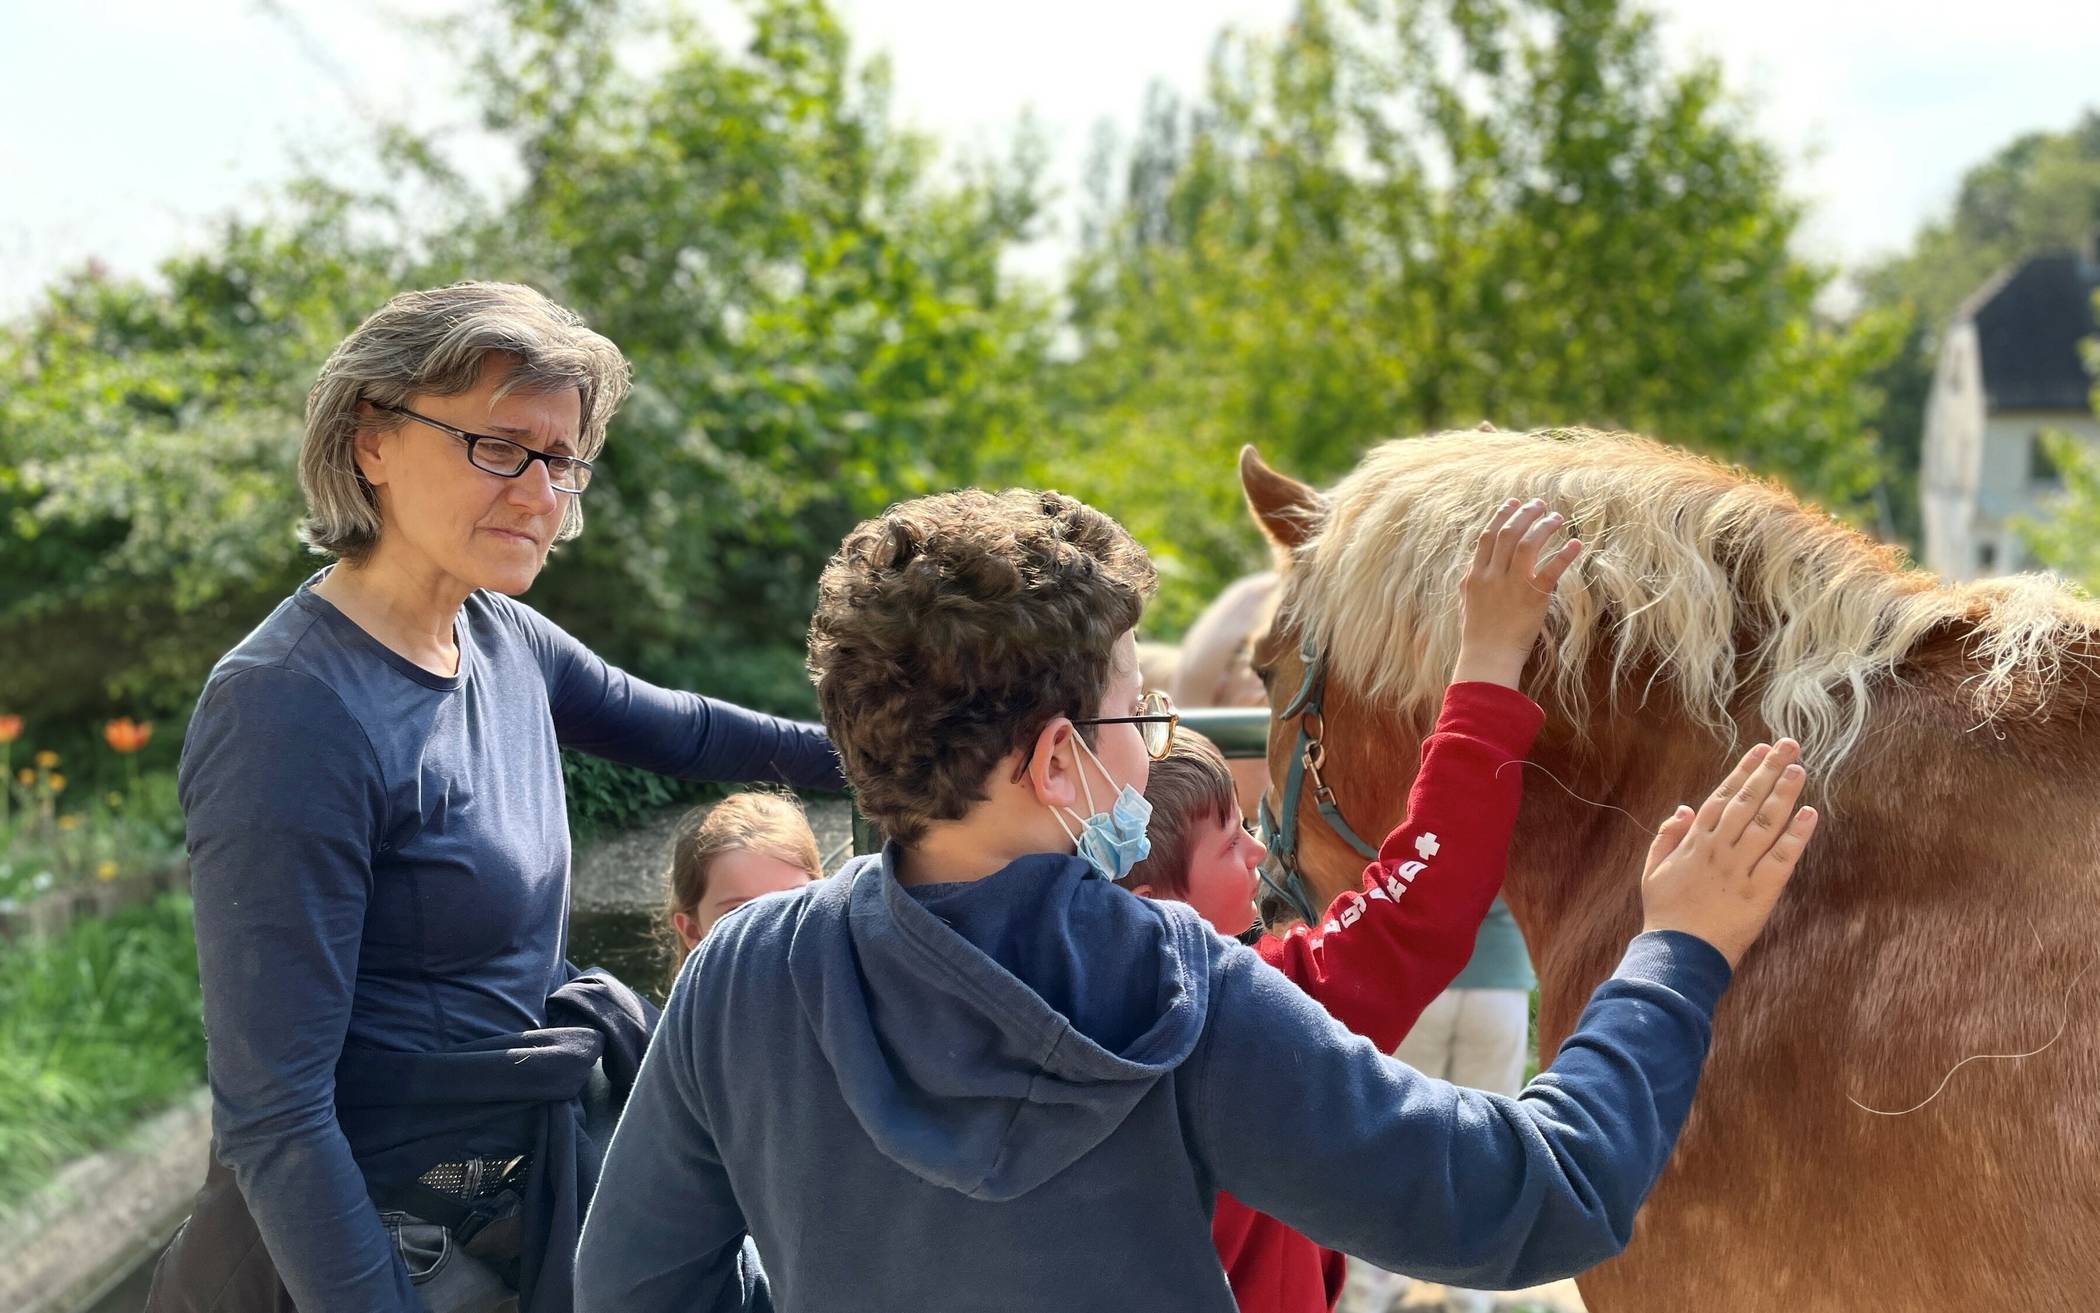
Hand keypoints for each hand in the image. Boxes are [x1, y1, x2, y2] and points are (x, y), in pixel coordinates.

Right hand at [1452, 499, 1582, 688]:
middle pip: (1507, 533)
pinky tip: (1575, 544)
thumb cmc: (1479, 636)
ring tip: (1557, 518)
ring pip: (1527, 543)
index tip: (1513, 503)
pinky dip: (1564, 554)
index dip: (1500, 516)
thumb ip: (1472, 584)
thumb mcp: (1467, 605)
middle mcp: (1492, 575)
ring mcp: (1511, 585)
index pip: (1487, 537)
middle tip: (1539, 503)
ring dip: (1543, 527)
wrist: (1488, 658)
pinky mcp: (1532, 597)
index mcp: (1475, 576)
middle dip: (1524, 514)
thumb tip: (1472, 571)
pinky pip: (1551, 569)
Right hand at [1640, 739, 1818, 967]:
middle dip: (1769, 771)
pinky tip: (1810, 814)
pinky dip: (1797, 836)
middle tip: (1790, 745)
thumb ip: (1667, 838)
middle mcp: (1719, 849)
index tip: (1762, 749)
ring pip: (1766, 824)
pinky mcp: (1759, 894)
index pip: (1723, 797)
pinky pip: (1782, 859)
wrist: (1677, 955)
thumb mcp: (1653, 872)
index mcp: (1695, 842)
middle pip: (1749, 802)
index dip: (1744, 771)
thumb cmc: (1665, 915)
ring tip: (1800, 769)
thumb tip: (1683, 809)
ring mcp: (1740, 870)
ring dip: (1784, 794)